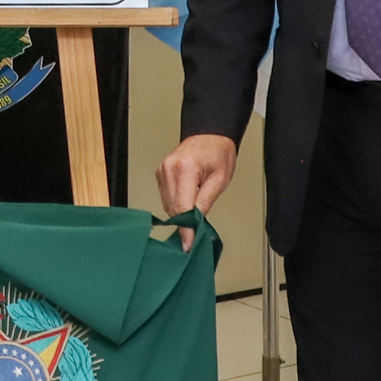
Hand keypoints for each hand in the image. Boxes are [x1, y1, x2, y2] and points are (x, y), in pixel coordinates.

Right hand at [157, 134, 238, 251]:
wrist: (210, 135)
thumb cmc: (218, 153)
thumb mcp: (220, 181)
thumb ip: (205, 204)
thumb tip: (195, 226)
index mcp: (185, 168)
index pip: (182, 207)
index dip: (186, 229)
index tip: (188, 244)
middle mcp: (169, 169)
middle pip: (172, 208)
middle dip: (185, 222)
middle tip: (198, 230)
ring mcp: (162, 170)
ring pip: (167, 205)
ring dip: (181, 212)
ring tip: (197, 204)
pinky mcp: (160, 173)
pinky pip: (166, 197)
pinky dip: (177, 203)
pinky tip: (188, 197)